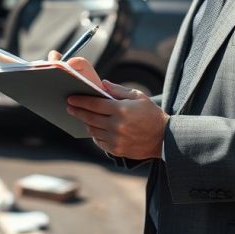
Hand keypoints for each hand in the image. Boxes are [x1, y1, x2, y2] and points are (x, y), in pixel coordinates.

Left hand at [51, 50, 166, 159]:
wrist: (165, 138)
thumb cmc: (151, 114)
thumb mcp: (138, 96)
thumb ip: (118, 90)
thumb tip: (101, 84)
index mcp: (121, 110)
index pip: (95, 103)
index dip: (81, 100)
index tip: (70, 98)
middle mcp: (117, 126)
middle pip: (90, 118)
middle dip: (77, 111)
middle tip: (69, 106)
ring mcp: (116, 139)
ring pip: (93, 130)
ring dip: (86, 123)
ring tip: (82, 116)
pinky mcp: (117, 150)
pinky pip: (99, 141)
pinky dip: (95, 134)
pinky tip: (94, 128)